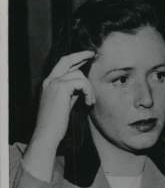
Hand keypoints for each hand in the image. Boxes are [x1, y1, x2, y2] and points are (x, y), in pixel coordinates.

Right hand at [23, 50, 95, 181]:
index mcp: (49, 82)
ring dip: (90, 88)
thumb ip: (72, 92)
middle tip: (93, 54)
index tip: (87, 56)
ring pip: (79, 75)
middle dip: (81, 55)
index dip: (75, 58)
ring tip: (90, 101)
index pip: (62, 64)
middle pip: (67, 60)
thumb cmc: (57, 122)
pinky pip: (81, 83)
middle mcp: (49, 80)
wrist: (48, 132)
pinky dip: (89, 92)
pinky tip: (88, 103)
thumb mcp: (65, 103)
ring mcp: (53, 83)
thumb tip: (84, 85)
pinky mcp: (60, 88)